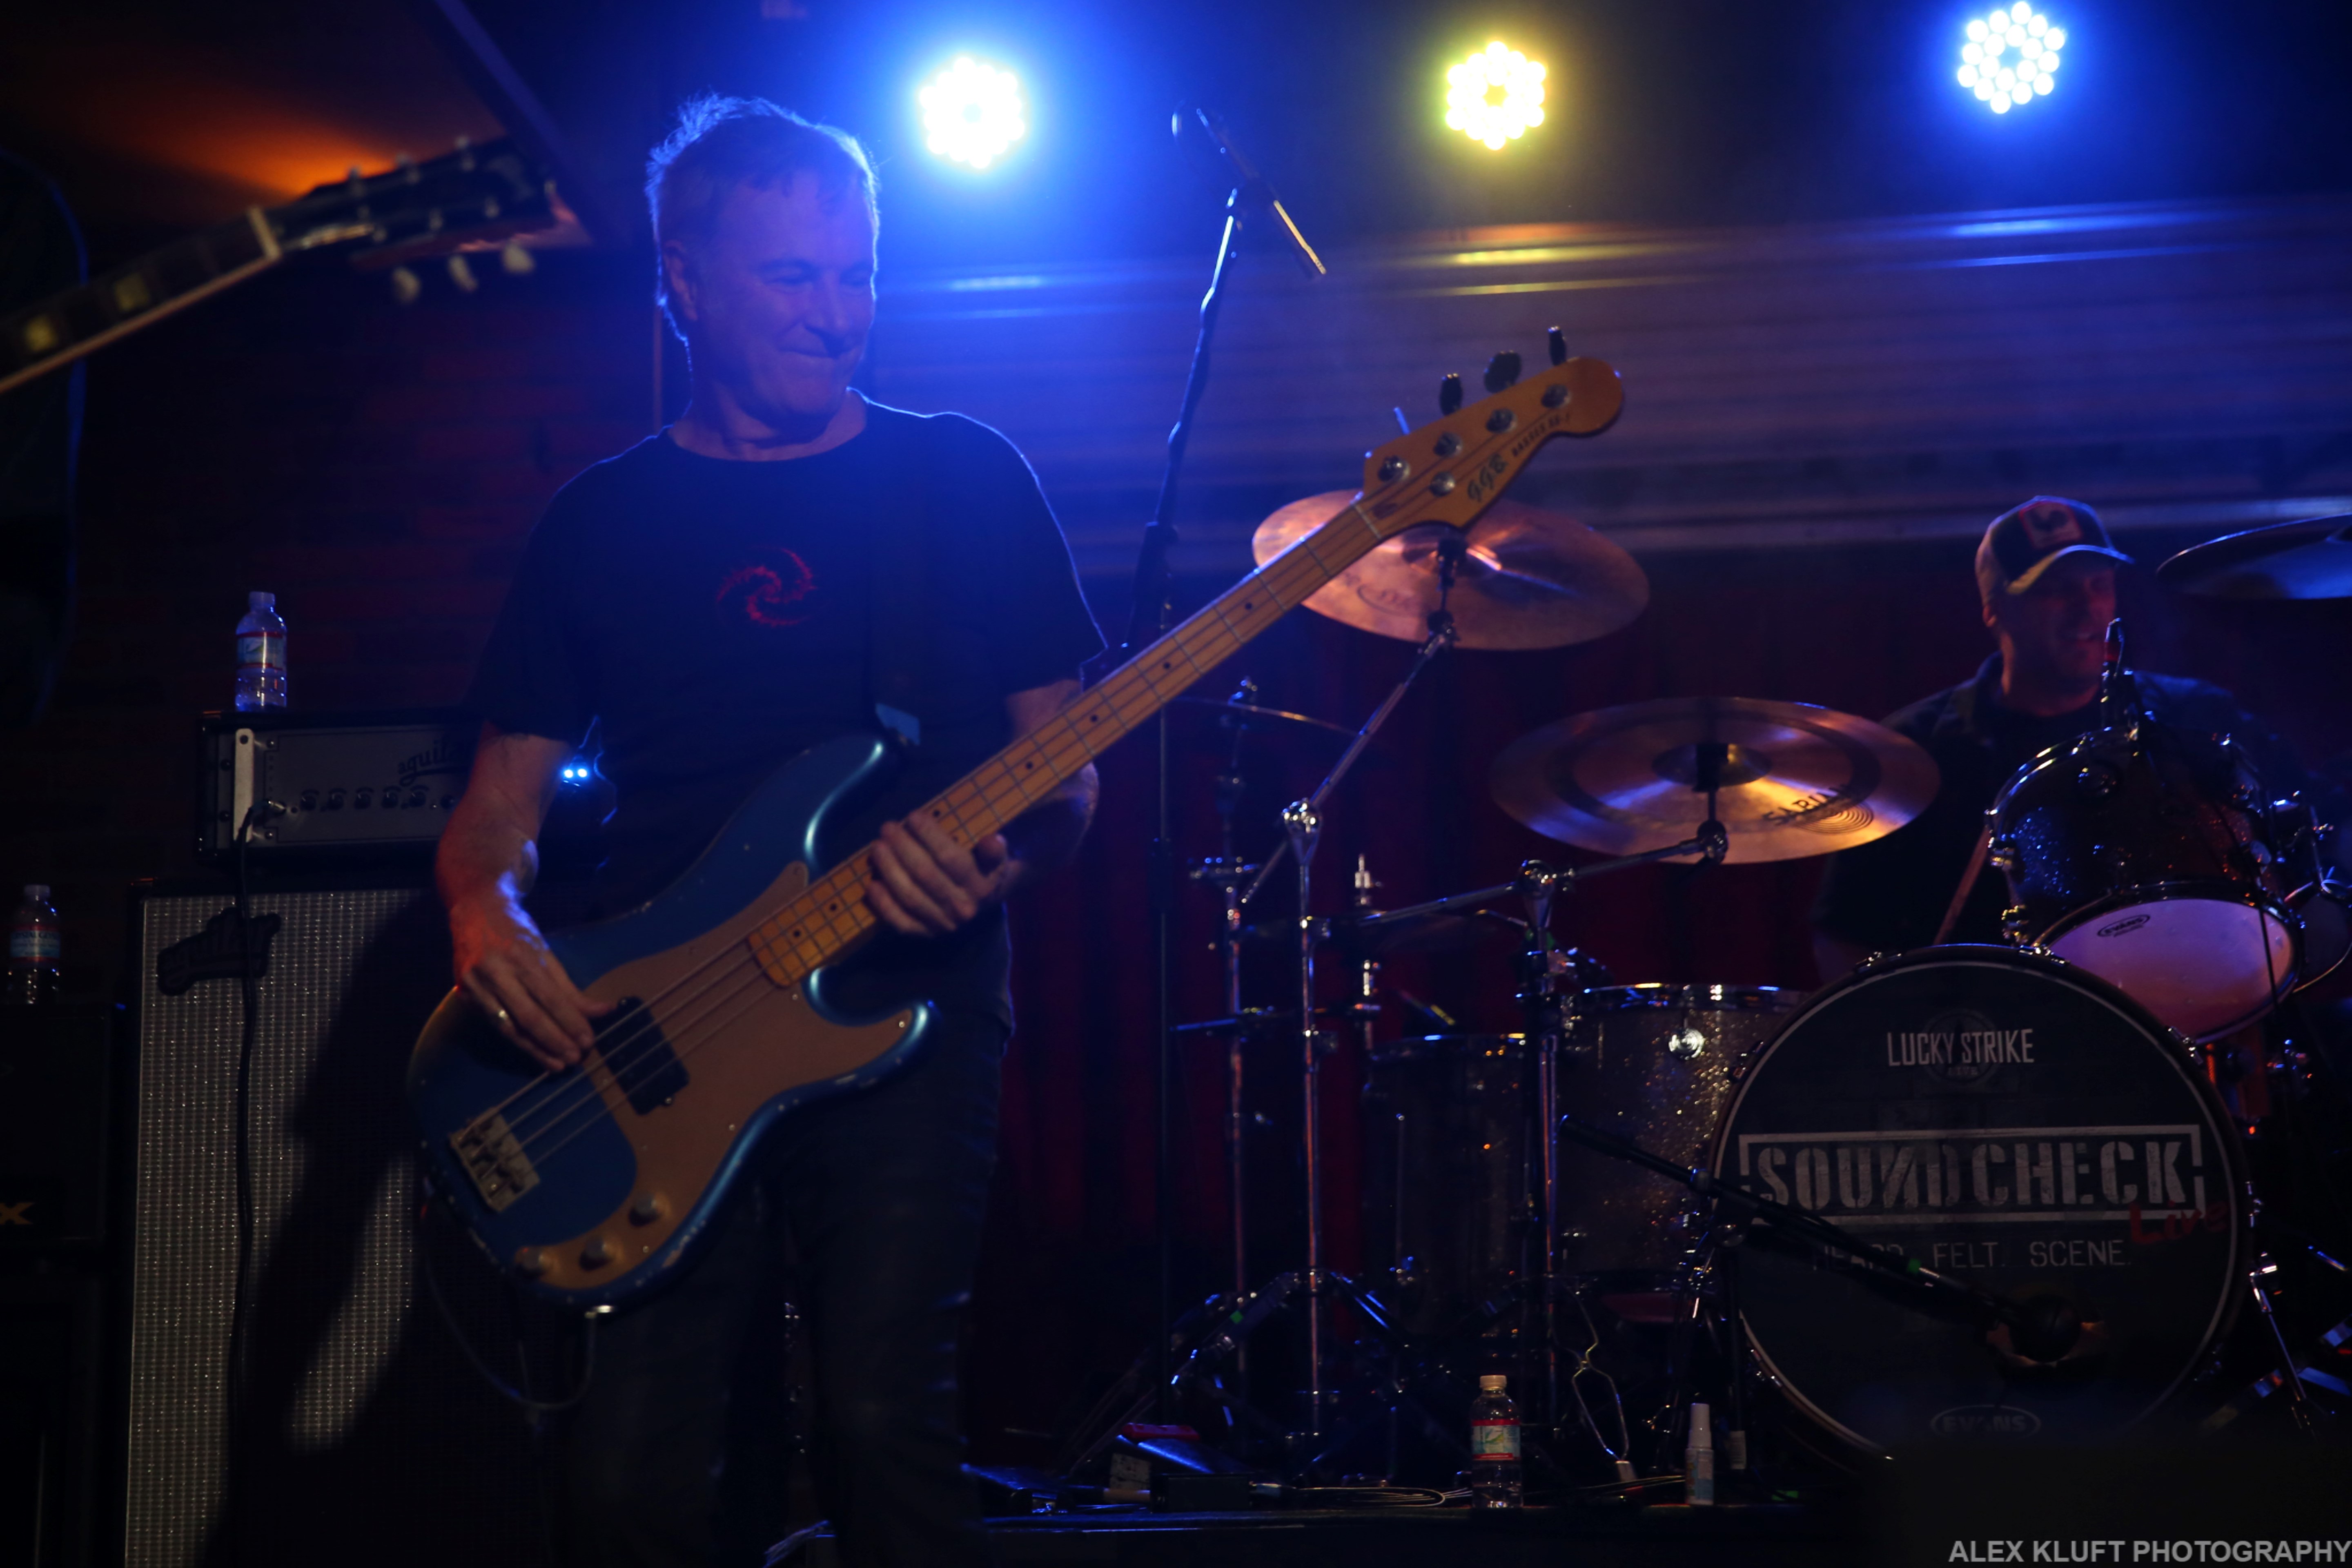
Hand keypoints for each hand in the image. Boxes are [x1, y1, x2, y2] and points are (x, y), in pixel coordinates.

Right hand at [450, 891, 611, 1070]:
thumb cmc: (516, 931)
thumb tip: (603, 1011)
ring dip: (535, 1049)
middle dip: (555, 1041)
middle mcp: (497, 972)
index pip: (551, 998)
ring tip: (557, 1065)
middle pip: (529, 1016)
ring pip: (509, 1026)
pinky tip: (533, 1052)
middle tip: (575, 1059)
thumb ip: (571, 987)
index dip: (571, 1022)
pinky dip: (516, 1040)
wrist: (474, 909)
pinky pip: (495, 1024)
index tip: (589, 1041)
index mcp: (522, 957)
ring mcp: (476, 985)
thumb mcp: (546, 952)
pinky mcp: (464, 995)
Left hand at [867, 812, 1016, 936]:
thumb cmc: (984, 870)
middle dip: (902, 848)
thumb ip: (993, 850)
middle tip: (888, 827)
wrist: (987, 903)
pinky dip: (884, 905)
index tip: (913, 816)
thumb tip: (994, 841)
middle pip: (925, 874)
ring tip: (877, 847)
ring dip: (889, 869)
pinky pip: (901, 922)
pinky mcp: (926, 934)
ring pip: (909, 896)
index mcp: (981, 886)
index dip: (929, 836)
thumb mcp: (997, 857)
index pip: (950, 858)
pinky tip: (872, 885)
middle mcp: (962, 908)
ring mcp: (942, 924)